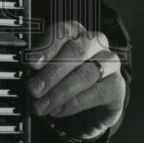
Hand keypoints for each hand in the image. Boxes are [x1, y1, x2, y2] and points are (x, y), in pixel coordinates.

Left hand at [27, 21, 125, 140]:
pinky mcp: (117, 86)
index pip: (63, 31)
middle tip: (34, 89)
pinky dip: (73, 104)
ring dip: (60, 92)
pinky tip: (58, 111)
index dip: (47, 47)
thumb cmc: (63, 82)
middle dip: (51, 73)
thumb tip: (25, 74)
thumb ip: (38, 69)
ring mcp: (110, 64)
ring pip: (86, 74)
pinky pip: (96, 93)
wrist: (86, 110)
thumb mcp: (47, 72)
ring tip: (42, 105)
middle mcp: (96, 43)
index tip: (32, 64)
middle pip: (76, 51)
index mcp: (76, 32)